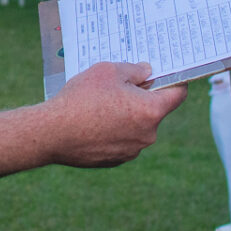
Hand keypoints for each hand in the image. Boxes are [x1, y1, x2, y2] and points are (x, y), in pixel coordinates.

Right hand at [46, 61, 186, 167]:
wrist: (52, 133)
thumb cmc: (81, 98)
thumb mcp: (108, 71)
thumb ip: (134, 70)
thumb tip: (147, 72)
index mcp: (151, 111)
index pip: (178, 94)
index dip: (174, 81)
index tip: (165, 74)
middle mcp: (147, 134)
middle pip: (153, 110)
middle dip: (141, 98)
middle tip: (117, 87)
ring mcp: (132, 150)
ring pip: (137, 126)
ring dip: (126, 115)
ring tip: (99, 105)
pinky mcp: (116, 160)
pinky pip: (122, 140)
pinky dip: (113, 131)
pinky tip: (92, 122)